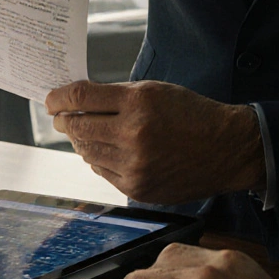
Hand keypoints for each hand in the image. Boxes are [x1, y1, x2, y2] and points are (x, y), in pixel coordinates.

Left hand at [46, 80, 264, 203]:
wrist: (228, 149)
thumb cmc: (189, 114)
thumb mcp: (153, 91)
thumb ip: (112, 96)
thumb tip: (72, 102)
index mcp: (138, 103)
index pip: (80, 98)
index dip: (58, 99)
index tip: (51, 100)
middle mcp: (134, 135)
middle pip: (77, 127)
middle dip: (65, 121)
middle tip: (63, 118)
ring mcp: (134, 165)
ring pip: (86, 151)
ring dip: (81, 141)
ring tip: (89, 133)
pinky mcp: (137, 187)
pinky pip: (101, 170)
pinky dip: (99, 159)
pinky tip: (109, 151)